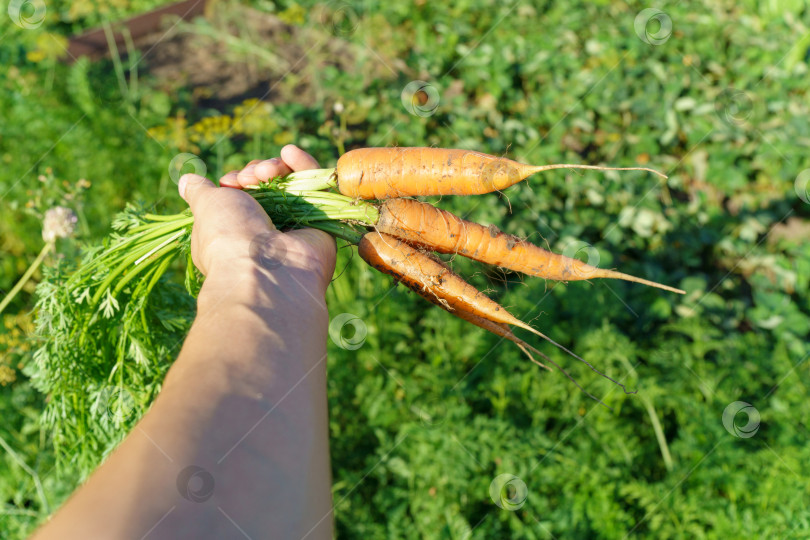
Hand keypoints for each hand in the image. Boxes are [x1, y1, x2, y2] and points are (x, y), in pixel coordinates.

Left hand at [178, 145, 336, 295]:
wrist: (266, 269)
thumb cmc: (228, 238)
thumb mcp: (206, 207)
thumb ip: (199, 191)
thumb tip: (187, 179)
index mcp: (238, 233)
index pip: (243, 195)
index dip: (237, 180)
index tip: (229, 183)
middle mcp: (267, 232)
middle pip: (268, 187)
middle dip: (256, 173)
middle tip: (248, 180)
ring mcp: (296, 227)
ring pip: (291, 184)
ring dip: (276, 168)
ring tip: (267, 172)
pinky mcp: (322, 223)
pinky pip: (317, 186)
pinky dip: (303, 164)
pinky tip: (290, 152)